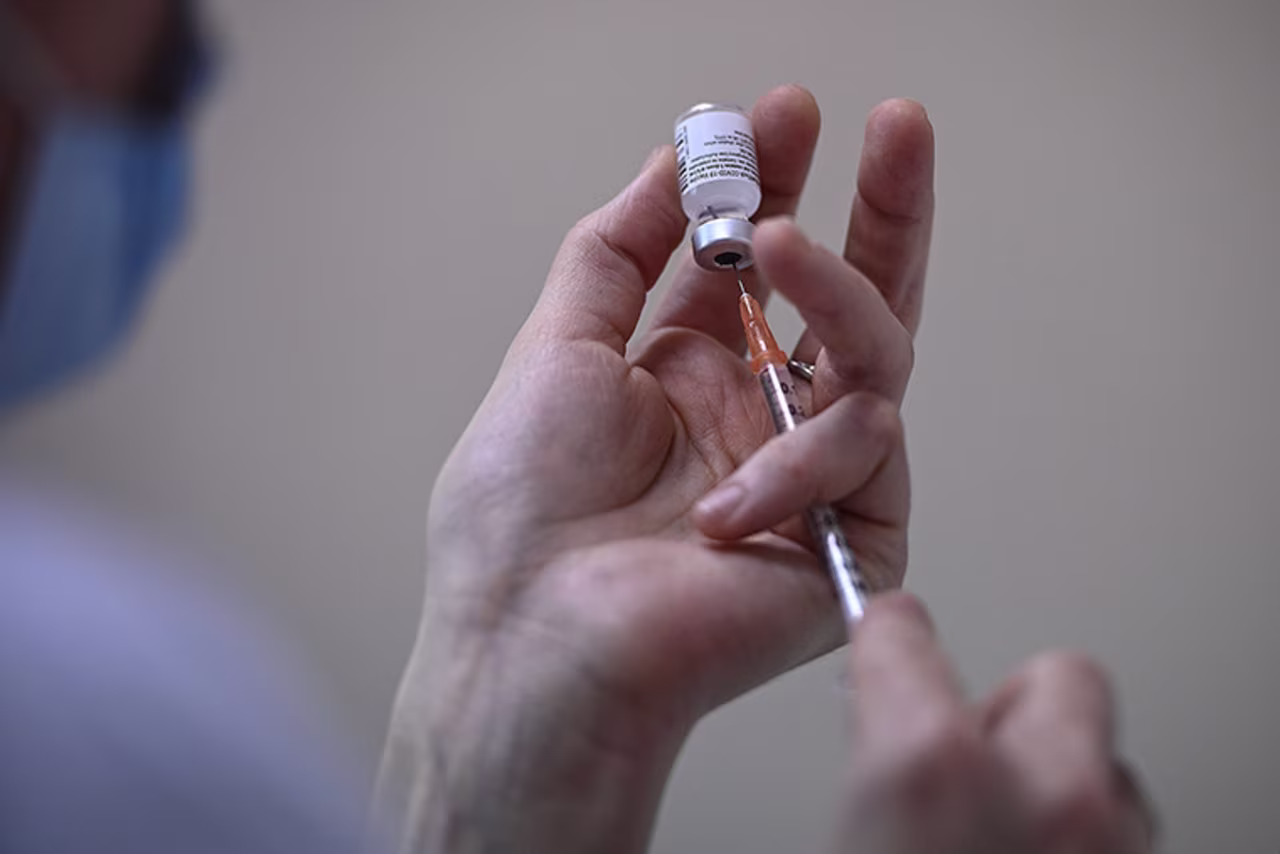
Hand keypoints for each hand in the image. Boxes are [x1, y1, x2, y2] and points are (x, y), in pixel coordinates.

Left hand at [374, 87, 934, 853]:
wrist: (535, 647)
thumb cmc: (523, 520)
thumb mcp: (557, 348)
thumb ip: (618, 249)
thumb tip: (672, 162)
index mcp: (689, 377)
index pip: (763, 272)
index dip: (781, 188)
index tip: (786, 114)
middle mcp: (756, 418)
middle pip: (850, 299)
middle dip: (880, 209)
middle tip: (899, 125)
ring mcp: (808, 475)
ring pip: (878, 357)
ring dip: (832, 288)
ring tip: (778, 239)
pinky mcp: (852, 540)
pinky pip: (866, 457)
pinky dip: (797, 461)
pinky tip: (727, 506)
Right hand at [837, 594, 1155, 853]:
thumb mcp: (839, 833)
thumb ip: (876, 766)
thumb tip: (882, 745)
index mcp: (934, 771)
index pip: (904, 641)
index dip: (888, 642)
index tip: (887, 640)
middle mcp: (1046, 798)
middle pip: (1058, 677)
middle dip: (1011, 706)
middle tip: (964, 753)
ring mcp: (1112, 847)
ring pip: (1108, 766)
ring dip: (1058, 784)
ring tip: (1003, 827)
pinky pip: (1126, 832)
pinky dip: (1087, 839)